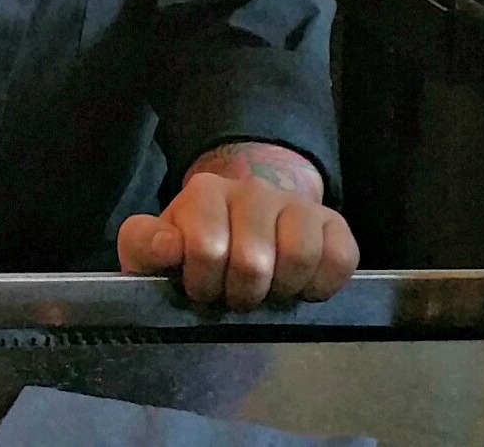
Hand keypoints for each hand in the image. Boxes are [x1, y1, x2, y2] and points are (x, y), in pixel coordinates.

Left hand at [117, 143, 358, 309]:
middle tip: (234, 295)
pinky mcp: (333, 222)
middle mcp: (253, 188)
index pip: (206, 248)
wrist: (238, 230)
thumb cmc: (190, 249)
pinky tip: (300, 288)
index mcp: (205, 191)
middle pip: (254, 261)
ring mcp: (296, 203)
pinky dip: (322, 285)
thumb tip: (168, 246)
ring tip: (266, 291)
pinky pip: (341, 258)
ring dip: (282, 290)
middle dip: (241, 294)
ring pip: (300, 256)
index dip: (202, 283)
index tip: (201, 288)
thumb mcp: (151, 248)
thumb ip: (143, 244)